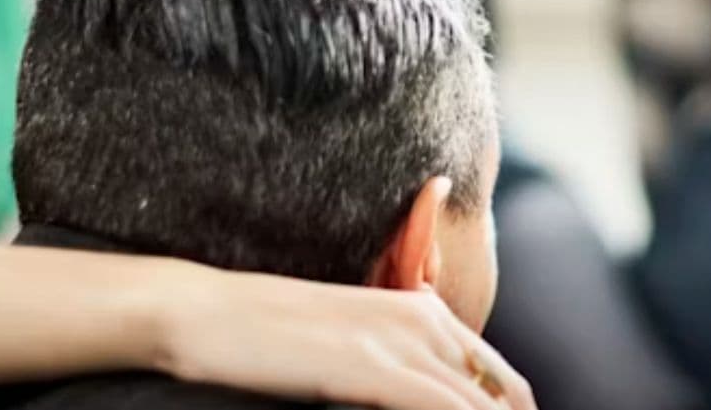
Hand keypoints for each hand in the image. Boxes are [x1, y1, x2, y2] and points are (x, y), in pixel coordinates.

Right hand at [158, 264, 535, 409]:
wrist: (209, 312)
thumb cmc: (272, 334)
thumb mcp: (353, 340)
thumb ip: (396, 364)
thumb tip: (417, 395)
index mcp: (425, 311)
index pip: (497, 376)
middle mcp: (425, 320)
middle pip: (501, 394)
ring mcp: (400, 343)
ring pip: (477, 405)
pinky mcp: (372, 368)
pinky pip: (440, 408)